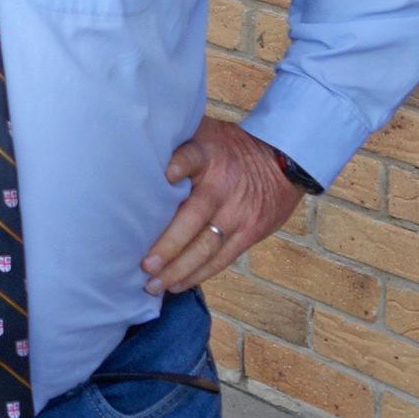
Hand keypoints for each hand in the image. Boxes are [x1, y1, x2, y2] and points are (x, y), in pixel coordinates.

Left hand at [141, 117, 302, 296]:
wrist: (283, 161)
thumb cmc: (231, 147)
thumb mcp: (207, 132)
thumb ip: (178, 142)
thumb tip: (135, 146)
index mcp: (207, 156)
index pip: (190, 157)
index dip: (178, 166)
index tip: (163, 177)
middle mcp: (220, 186)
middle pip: (193, 217)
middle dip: (168, 244)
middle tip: (145, 266)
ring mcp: (236, 213)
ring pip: (206, 246)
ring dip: (179, 269)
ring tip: (154, 285)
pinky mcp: (249, 232)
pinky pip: (222, 258)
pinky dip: (199, 273)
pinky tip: (178, 284)